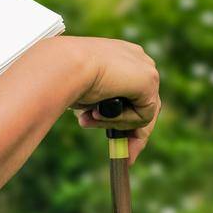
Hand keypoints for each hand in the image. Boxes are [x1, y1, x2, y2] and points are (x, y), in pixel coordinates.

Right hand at [58, 34, 161, 163]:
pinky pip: (143, 116)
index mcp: (121, 56)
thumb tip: (100, 119)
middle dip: (132, 133)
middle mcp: (137, 59)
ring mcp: (145, 68)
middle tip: (124, 156)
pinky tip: (102, 112)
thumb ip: (101, 104)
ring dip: (116, 124)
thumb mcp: (86, 93)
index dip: (127, 118)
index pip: (134, 93)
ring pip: (142, 113)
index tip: (120, 142)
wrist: (63, 65)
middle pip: (144, 105)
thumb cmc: (64, 74)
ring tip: (91, 119)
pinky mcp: (149, 80)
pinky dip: (122, 121)